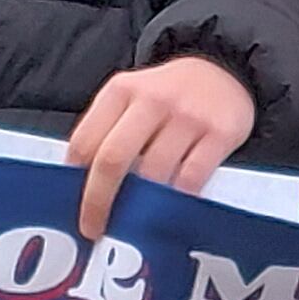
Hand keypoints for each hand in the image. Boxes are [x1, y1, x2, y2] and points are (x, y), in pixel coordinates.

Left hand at [67, 53, 257, 241]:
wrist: (223, 72)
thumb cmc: (168, 95)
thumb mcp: (130, 98)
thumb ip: (106, 131)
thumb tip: (83, 184)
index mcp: (121, 91)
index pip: (85, 142)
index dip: (75, 181)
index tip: (76, 207)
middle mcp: (152, 101)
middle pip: (113, 160)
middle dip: (99, 201)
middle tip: (96, 227)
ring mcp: (187, 116)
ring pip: (153, 173)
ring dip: (139, 205)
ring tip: (133, 223)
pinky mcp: (219, 133)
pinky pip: (191, 177)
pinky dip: (178, 199)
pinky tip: (171, 208)